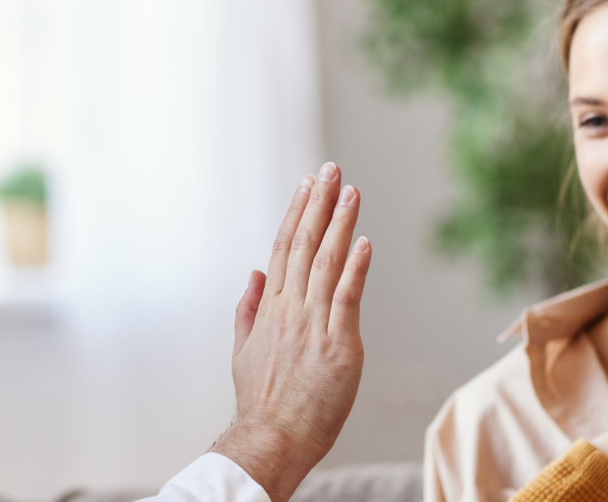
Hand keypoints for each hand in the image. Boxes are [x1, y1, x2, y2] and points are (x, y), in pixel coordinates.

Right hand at [210, 162, 371, 501]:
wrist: (271, 437)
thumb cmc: (261, 401)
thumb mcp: (242, 350)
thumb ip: (248, 309)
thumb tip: (255, 275)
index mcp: (269, 308)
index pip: (282, 248)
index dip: (297, 213)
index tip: (307, 185)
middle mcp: (289, 309)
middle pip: (304, 245)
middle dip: (319, 204)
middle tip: (330, 170)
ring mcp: (313, 325)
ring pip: (326, 263)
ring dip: (340, 224)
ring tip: (351, 192)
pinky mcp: (338, 344)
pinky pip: (347, 297)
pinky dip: (356, 267)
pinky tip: (364, 242)